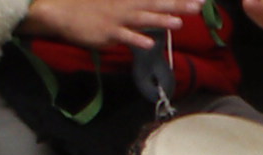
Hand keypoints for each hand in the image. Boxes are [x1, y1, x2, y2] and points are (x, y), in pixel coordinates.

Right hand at [22, 0, 186, 51]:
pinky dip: (137, 39)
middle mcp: (126, 5)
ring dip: (160, 20)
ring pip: (143, 18)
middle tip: (199, 5)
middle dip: (178, 4)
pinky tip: (150, 43)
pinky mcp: (108, 32)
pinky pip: (125, 37)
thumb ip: (136, 5)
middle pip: (156, 3)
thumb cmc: (91, 8)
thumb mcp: (116, 3)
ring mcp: (117, 19)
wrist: (63, 12)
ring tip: (179, 22)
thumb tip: (151, 9)